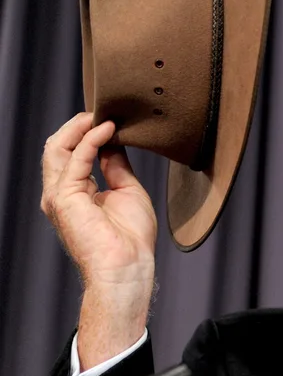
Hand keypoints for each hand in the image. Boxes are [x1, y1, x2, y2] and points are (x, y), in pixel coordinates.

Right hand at [41, 112, 157, 366]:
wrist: (127, 267)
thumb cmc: (131, 239)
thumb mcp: (127, 191)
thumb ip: (116, 167)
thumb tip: (114, 143)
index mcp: (76, 193)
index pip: (73, 154)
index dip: (88, 133)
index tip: (110, 118)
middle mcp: (62, 193)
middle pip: (59, 147)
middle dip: (79, 125)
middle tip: (103, 109)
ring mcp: (59, 195)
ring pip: (58, 148)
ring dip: (81, 127)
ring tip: (102, 113)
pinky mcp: (64, 197)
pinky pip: (75, 159)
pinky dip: (91, 139)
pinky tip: (107, 128)